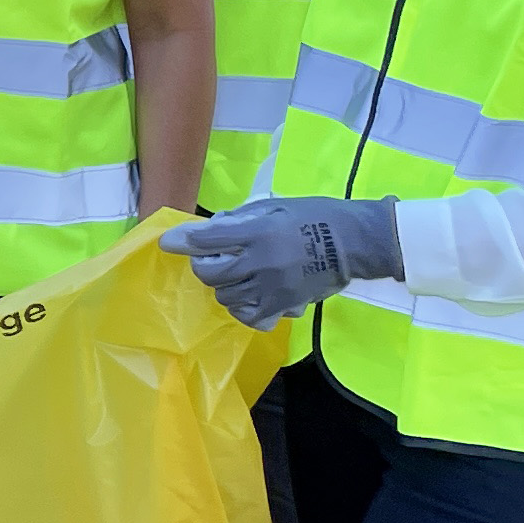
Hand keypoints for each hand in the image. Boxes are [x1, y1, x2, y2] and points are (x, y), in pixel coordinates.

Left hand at [171, 196, 401, 328]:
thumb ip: (241, 217)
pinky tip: (248, 297)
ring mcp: (272, 288)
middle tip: (215, 259)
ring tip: (238, 275)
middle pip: (212, 273)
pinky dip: (242, 308)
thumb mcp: (276, 205)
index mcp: (260, 231)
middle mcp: (262, 261)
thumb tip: (210, 229)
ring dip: (224, 286)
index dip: (185, 241)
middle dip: (205, 266)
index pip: (211, 239)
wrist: (355, 244)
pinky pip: (249, 317)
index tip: (168, 243)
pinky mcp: (284, 305)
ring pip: (226, 296)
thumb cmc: (314, 216)